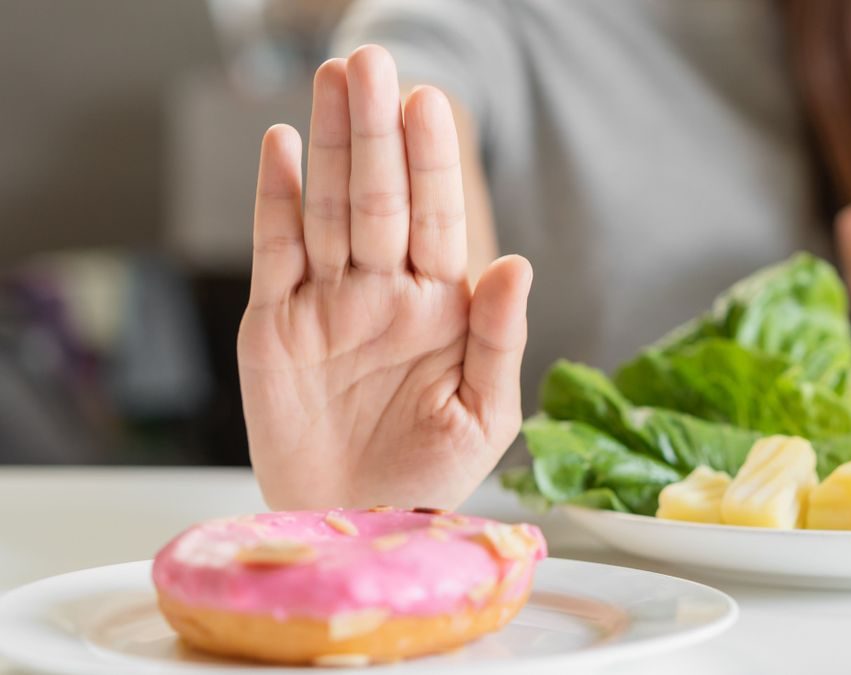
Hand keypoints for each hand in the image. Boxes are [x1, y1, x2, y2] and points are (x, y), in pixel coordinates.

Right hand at [238, 46, 530, 509]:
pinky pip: (275, 251)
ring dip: (330, 147)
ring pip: (327, 210)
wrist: (354, 524)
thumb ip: (499, 339)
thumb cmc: (429, 476)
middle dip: (376, 133)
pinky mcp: (274, 325)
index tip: (429, 104)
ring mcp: (327, 303)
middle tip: (372, 65)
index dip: (431, 163)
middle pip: (378, 199)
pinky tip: (284, 147)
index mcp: (439, 308)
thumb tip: (517, 264)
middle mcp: (383, 293)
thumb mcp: (483, 416)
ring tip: (333, 81)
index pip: (436, 219)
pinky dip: (276, 201)